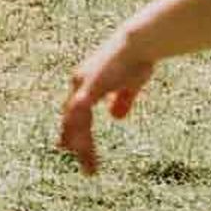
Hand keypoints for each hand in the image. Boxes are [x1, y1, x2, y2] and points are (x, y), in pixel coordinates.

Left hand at [57, 29, 155, 173]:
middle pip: (71, 119)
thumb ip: (122, 99)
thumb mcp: (129, 84)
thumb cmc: (137, 58)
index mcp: (86, 82)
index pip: (76, 111)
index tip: (72, 149)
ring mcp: (82, 85)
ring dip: (81, 146)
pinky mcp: (89, 88)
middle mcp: (79, 83)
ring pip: (74, 123)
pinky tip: (84, 150)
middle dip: (74, 142)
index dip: (74, 130)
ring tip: (90, 168)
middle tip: (81, 164)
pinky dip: (82, 135)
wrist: (138, 43)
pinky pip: (80, 117)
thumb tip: (116, 117)